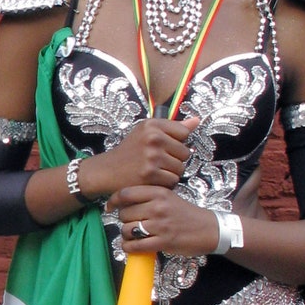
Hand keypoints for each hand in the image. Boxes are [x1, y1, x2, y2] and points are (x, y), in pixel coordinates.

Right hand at [80, 116, 198, 200]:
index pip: (184, 133)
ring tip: (155, 171)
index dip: (176, 143)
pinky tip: (153, 180)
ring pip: (180, 168)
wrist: (107, 171)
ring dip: (171, 173)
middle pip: (185, 152)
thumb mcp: (147, 132)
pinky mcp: (150, 174)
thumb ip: (173, 127)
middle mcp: (152, 137)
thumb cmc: (130, 152)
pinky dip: (165, 183)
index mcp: (152, 125)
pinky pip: (173, 180)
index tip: (163, 147)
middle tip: (157, 162)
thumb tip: (197, 120)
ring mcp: (151, 156)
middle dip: (175, 159)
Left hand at [114, 184, 224, 257]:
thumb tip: (121, 203)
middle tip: (132, 223)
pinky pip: (135, 246)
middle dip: (124, 220)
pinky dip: (129, 248)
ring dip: (126, 235)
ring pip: (127, 230)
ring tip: (134, 235)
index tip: (110, 207)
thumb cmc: (185, 213)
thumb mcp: (168, 197)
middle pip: (124, 214)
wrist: (209, 229)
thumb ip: (148, 197)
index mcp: (159, 192)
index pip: (126, 193)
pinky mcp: (163, 242)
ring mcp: (160, 225)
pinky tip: (132, 246)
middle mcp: (158, 207)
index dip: (113, 201)